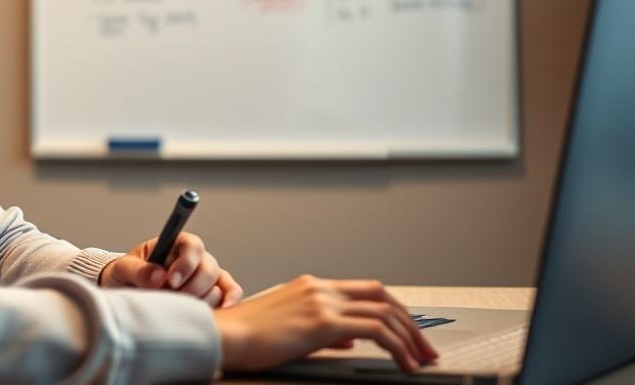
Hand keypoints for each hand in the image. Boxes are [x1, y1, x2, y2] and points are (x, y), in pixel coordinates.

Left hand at [98, 231, 242, 307]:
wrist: (126, 293)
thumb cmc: (125, 276)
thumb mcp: (123, 269)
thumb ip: (137, 270)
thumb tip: (158, 276)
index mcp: (175, 245)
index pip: (192, 246)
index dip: (186, 263)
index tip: (170, 281)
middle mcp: (195, 259)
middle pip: (208, 268)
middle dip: (191, 288)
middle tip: (172, 301)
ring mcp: (206, 277)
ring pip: (219, 286)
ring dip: (201, 302)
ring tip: (179, 311)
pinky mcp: (213, 293)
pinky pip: (231, 294)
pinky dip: (229, 303)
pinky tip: (219, 315)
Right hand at [213, 275, 438, 372]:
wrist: (225, 336)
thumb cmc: (249, 337)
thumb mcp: (291, 328)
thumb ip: (323, 331)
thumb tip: (348, 340)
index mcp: (313, 286)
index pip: (366, 290)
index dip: (394, 310)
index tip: (408, 332)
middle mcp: (320, 288)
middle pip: (382, 295)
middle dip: (410, 322)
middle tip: (425, 347)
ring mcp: (322, 302)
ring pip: (384, 312)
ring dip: (410, 337)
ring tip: (422, 359)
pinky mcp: (322, 322)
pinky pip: (374, 330)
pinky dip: (397, 346)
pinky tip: (403, 364)